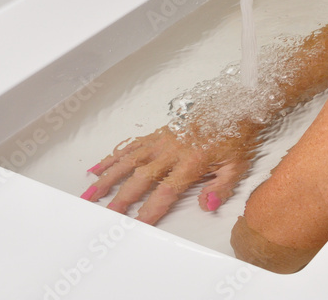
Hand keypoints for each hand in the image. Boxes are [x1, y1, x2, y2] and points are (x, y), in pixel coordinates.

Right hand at [81, 123, 258, 224]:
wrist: (236, 104)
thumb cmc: (236, 136)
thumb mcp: (238, 165)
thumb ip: (221, 187)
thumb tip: (206, 204)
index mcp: (193, 161)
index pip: (167, 190)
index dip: (151, 208)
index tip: (138, 223)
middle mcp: (173, 150)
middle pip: (142, 177)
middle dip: (122, 198)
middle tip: (106, 214)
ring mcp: (163, 140)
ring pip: (129, 160)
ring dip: (108, 177)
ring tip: (90, 193)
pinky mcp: (159, 133)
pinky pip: (132, 145)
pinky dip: (114, 156)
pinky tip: (98, 167)